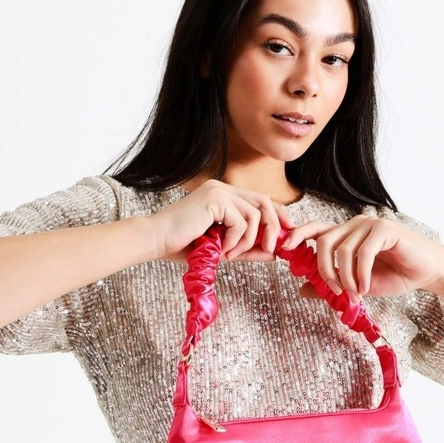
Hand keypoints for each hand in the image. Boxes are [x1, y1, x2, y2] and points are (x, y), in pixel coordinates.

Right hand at [149, 179, 295, 263]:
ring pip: (255, 215)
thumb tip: (274, 253)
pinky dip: (236, 241)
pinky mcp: (216, 199)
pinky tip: (221, 249)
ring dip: (248, 240)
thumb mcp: (223, 249)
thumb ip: (248, 249)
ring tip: (231, 254)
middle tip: (271, 250)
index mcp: (224, 195)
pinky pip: (241, 222)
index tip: (287, 235)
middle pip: (264, 202)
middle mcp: (223, 188)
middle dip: (273, 227)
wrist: (156, 241)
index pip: (260, 200)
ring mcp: (219, 191)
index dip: (278, 216)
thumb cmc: (183, 246)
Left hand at [279, 215, 443, 301]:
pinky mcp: (384, 229)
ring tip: (355, 293)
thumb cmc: (392, 275)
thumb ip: (330, 285)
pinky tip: (365, 287)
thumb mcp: (355, 285)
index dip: (297, 235)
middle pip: (323, 242)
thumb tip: (300, 290)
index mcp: (345, 234)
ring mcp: (369, 224)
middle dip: (324, 270)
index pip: (315, 229)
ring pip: (342, 250)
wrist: (425, 272)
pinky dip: (360, 273)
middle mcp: (354, 225)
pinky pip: (362, 252)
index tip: (284, 249)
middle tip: (335, 291)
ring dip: (345, 277)